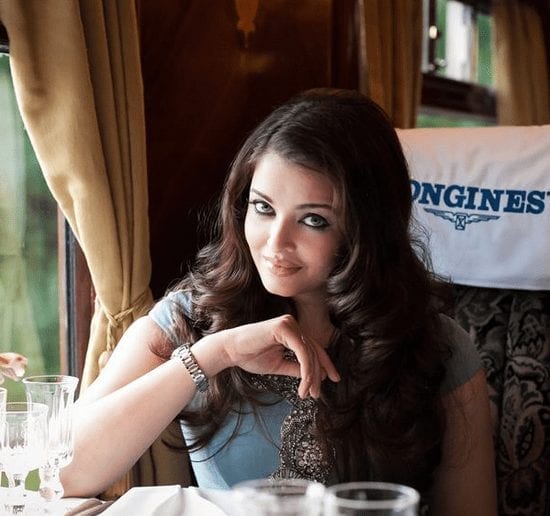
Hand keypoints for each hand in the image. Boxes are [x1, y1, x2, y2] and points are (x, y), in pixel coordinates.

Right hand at [220, 314, 339, 398]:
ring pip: (310, 352)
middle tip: (316, 395)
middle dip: (317, 375)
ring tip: (308, 393)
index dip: (325, 364)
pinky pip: (302, 351)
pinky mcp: (284, 327)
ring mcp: (289, 323)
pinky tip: (304, 383)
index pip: (314, 348)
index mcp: (292, 331)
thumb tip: (316, 376)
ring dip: (311, 376)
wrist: (230, 350)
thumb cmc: (250, 356)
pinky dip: (306, 368)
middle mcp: (292, 324)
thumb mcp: (279, 365)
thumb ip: (296, 368)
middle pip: (314, 351)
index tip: (333, 380)